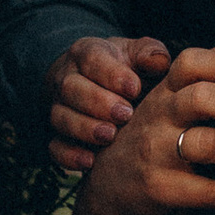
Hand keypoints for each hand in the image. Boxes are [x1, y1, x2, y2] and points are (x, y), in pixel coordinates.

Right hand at [48, 34, 169, 174]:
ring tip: (111, 135)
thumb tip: (160, 62)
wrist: (95, 83)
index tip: (134, 89)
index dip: (112, 74)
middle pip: (71, 88)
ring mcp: (58, 107)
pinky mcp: (57, 135)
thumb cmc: (125, 67)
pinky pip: (54, 147)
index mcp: (87, 53)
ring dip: (85, 128)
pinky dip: (70, 155)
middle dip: (98, 103)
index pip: (92, 59)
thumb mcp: (137, 53)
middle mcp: (66, 79)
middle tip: (126, 114)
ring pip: (61, 117)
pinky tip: (90, 162)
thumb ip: (150, 53)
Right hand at [78, 46, 214, 214]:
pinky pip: (204, 189)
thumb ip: (199, 83)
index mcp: (166, 91)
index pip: (191, 62)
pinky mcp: (158, 186)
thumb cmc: (155, 137)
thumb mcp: (168, 104)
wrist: (109, 185)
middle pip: (201, 97)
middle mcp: (159, 114)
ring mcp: (156, 151)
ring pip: (206, 143)